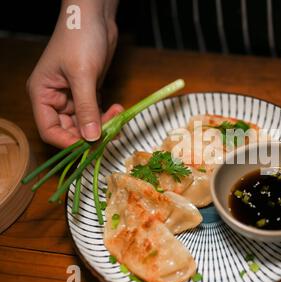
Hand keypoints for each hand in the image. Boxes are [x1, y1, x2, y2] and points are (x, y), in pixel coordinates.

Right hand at [27, 0, 121, 147]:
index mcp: (43, 94)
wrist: (94, 17)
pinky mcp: (88, 91)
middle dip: (89, 133)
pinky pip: (96, 112)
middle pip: (69, 129)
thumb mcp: (82, 75)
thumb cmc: (80, 40)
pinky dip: (107, 115)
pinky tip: (118, 110)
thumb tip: (90, 138)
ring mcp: (73, 96)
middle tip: (110, 133)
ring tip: (118, 116)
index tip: (88, 146)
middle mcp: (55, 98)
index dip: (67, 142)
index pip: (49, 130)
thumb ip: (86, 108)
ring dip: (102, 124)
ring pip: (85, 122)